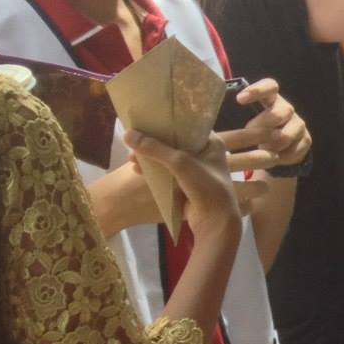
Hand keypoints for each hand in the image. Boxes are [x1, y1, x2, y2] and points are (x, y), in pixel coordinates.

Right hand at [125, 129, 241, 241]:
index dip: (167, 123)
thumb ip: (154, 148)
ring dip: (151, 158)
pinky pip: (168, 173)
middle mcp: (206, 154)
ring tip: (132, 160)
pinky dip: (154, 171)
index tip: (146, 121)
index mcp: (212, 144)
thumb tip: (127, 134)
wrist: (216, 222)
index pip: (188, 126)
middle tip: (133, 143)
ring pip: (169, 159)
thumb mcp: (180, 163)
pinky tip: (138, 171)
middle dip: (153, 143)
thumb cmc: (205, 187)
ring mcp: (197, 170)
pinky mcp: (188, 184)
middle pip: (175, 143)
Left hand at [217, 80, 308, 173]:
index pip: (270, 86)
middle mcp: (287, 108)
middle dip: (265, 123)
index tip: (239, 100)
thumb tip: (208, 116)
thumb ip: (231, 115)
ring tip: (262, 149)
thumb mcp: (241, 120)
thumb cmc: (253, 131)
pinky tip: (273, 158)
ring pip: (288, 133)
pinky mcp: (306, 140)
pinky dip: (282, 156)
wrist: (277, 150)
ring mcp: (298, 124)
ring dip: (272, 143)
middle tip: (249, 132)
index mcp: (271, 98)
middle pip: (282, 111)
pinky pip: (295, 150)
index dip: (257, 90)